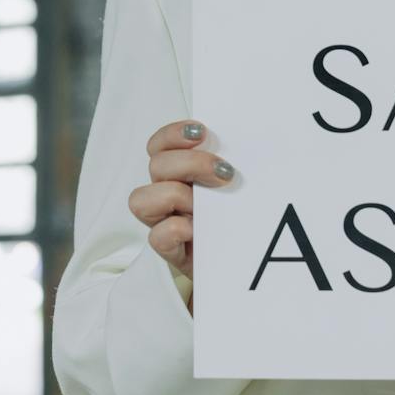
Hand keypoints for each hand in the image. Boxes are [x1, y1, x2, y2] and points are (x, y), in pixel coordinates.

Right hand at [129, 119, 235, 283]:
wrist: (251, 262)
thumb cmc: (244, 217)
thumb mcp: (244, 184)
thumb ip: (238, 161)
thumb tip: (253, 141)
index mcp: (181, 172)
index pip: (160, 144)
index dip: (174, 134)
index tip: (202, 132)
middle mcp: (168, 192)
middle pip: (156, 165)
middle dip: (190, 163)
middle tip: (225, 173)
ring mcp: (166, 222)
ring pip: (141, 199)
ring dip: (175, 196)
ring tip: (206, 207)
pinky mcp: (171, 251)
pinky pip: (156, 237)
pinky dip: (174, 229)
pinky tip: (196, 231)